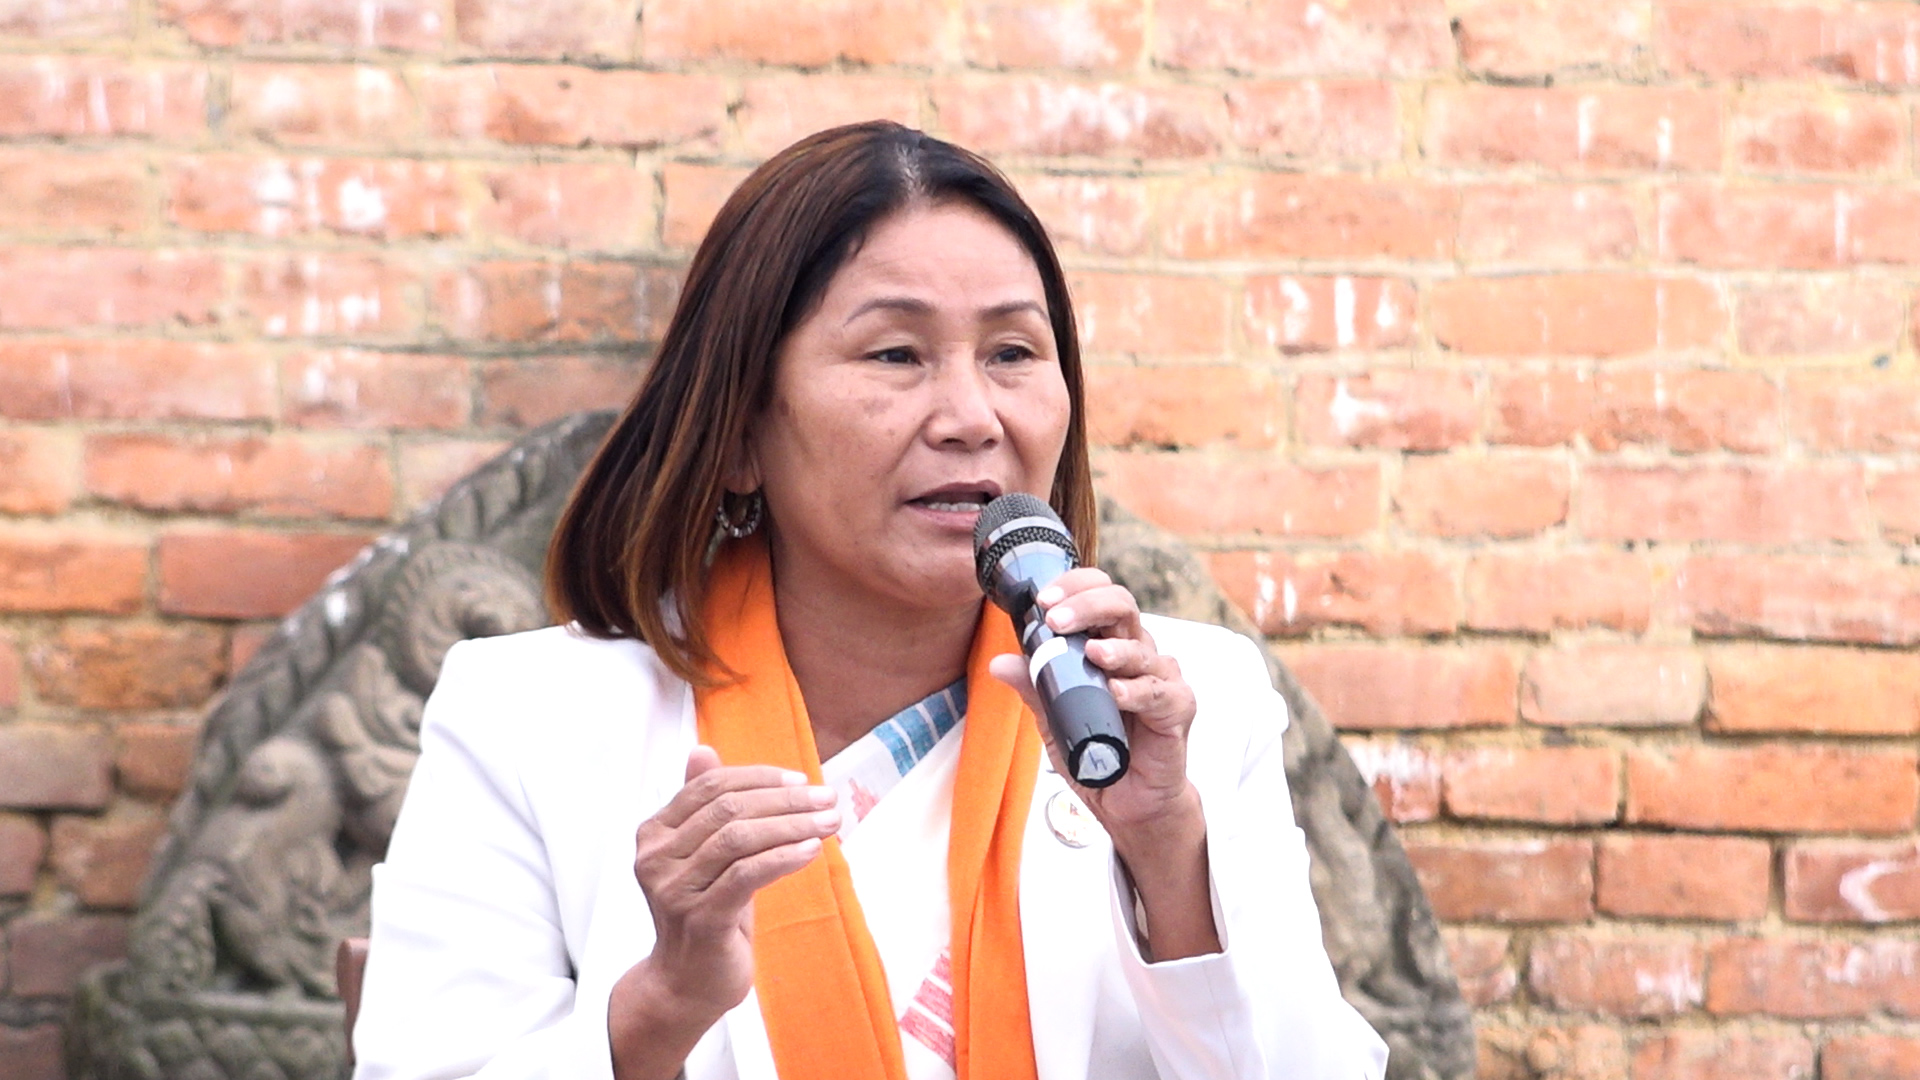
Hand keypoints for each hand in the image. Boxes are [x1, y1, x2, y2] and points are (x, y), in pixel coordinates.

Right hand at [609, 747, 838, 1078]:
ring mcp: (674, 890)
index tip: (803, 781)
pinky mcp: (700, 919)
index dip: (761, 778)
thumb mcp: (707, 854)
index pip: (711, 786)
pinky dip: (784, 857)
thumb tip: (702, 750)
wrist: (688, 983)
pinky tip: (812, 851)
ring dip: (793, 824)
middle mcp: (655, 858)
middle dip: (785, 800)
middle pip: (728, 809)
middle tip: (828, 799)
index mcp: (655, 833)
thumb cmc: (705, 912)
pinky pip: (747, 874)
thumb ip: (705, 806)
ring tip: (829, 822)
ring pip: (739, 837)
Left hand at [985, 567, 1201, 852]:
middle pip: (1122, 606)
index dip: (1074, 588)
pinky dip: (1137, 691)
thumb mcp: (1055, 718)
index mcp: (1110, 644)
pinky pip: (1158, 693)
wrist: (1128, 801)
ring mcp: (1160, 678)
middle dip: (1088, 606)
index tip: (1042, 600)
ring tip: (1092, 653)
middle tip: (1057, 619)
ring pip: (1141, 648)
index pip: (1099, 596)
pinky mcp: (1177, 708)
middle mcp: (1137, 653)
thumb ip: (1035, 687)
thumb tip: (999, 663)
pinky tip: (1117, 692)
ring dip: (1114, 649)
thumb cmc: (1097, 750)